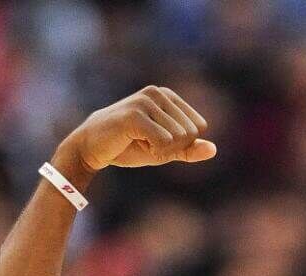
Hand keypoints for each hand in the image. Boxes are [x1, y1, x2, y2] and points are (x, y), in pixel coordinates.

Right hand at [56, 86, 217, 174]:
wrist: (91, 148)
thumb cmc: (128, 147)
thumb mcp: (165, 150)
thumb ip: (189, 149)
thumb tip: (214, 150)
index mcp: (167, 95)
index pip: (198, 127)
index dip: (180, 144)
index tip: (156, 140)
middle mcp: (158, 93)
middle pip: (190, 133)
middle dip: (170, 148)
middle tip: (145, 143)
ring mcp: (146, 101)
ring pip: (178, 138)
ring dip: (159, 150)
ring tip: (137, 141)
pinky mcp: (135, 114)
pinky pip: (164, 143)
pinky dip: (152, 152)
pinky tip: (133, 143)